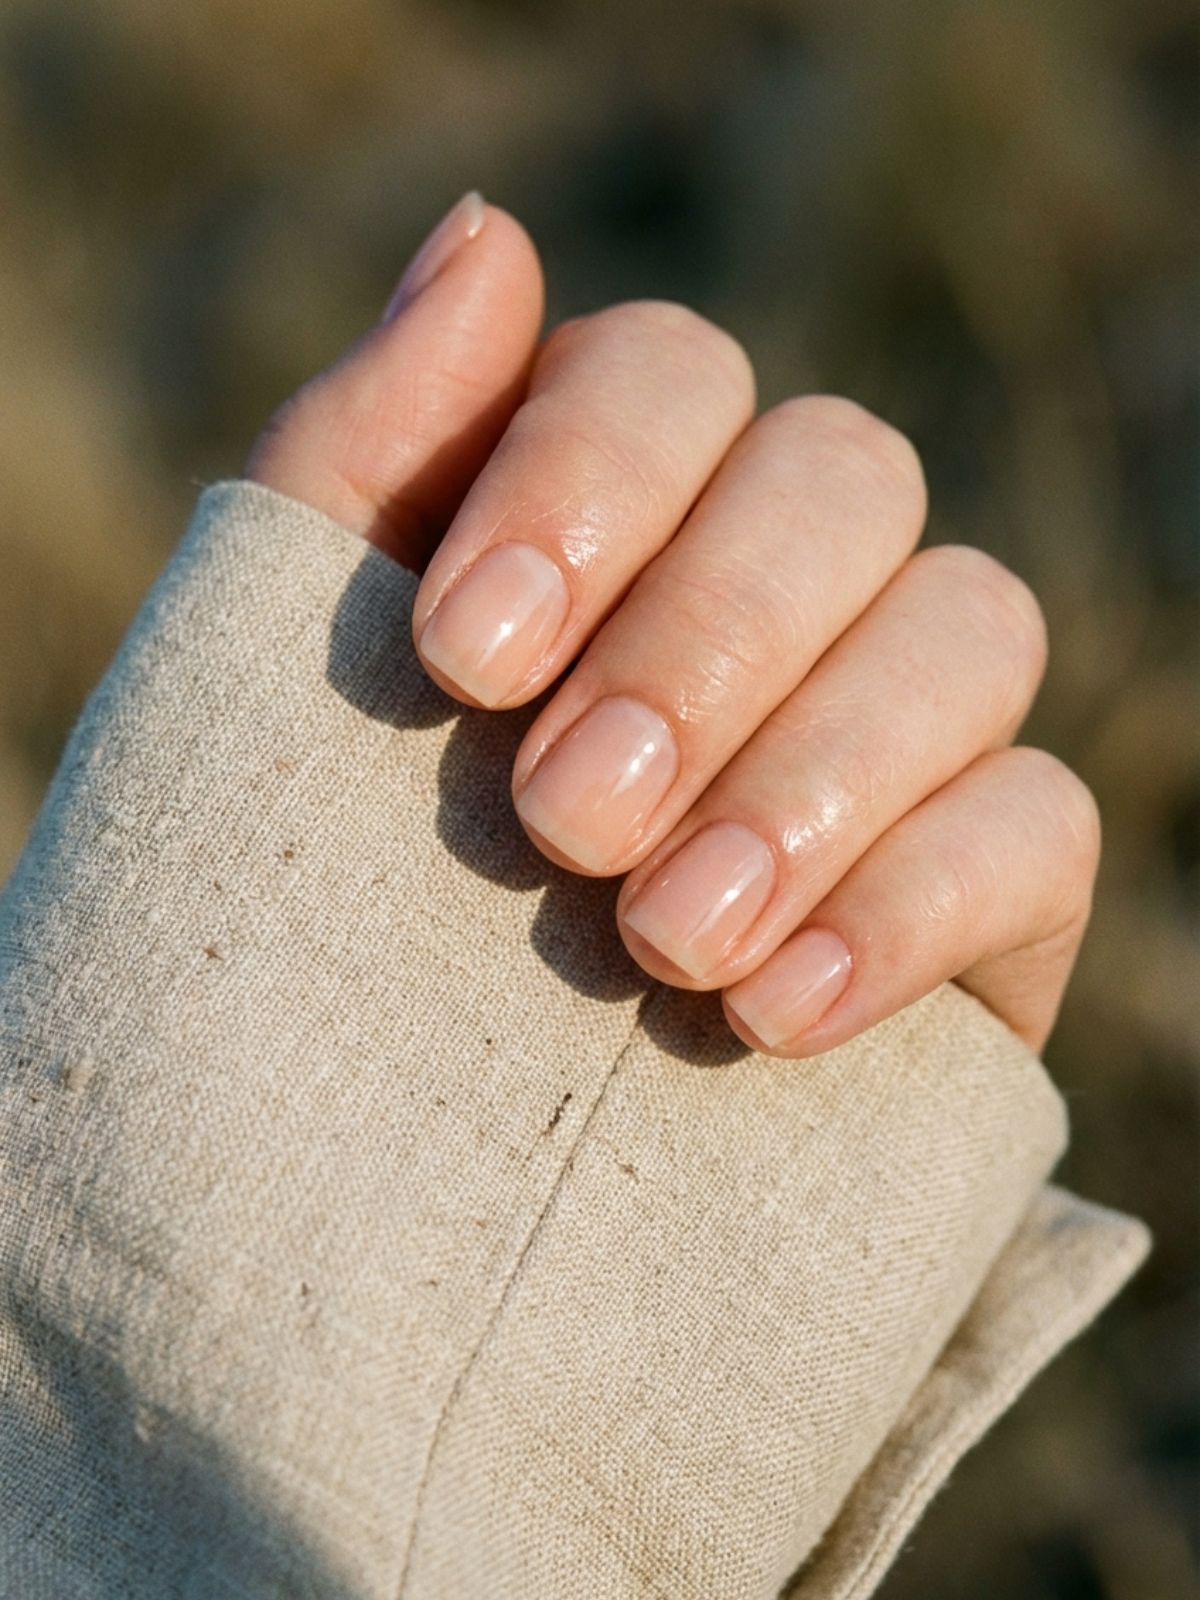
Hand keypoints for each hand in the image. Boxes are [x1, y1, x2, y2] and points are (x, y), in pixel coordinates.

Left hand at [248, 195, 1098, 1057]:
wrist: (385, 1173)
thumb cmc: (324, 906)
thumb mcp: (291, 676)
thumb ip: (373, 452)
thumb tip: (486, 231)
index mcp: (610, 506)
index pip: (667, 374)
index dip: (586, 482)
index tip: (462, 658)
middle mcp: (773, 582)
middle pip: (841, 476)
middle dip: (703, 644)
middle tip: (564, 818)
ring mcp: (899, 725)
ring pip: (972, 624)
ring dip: (816, 774)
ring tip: (665, 941)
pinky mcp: (990, 885)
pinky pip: (1039, 828)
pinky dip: (911, 908)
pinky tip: (771, 1019)